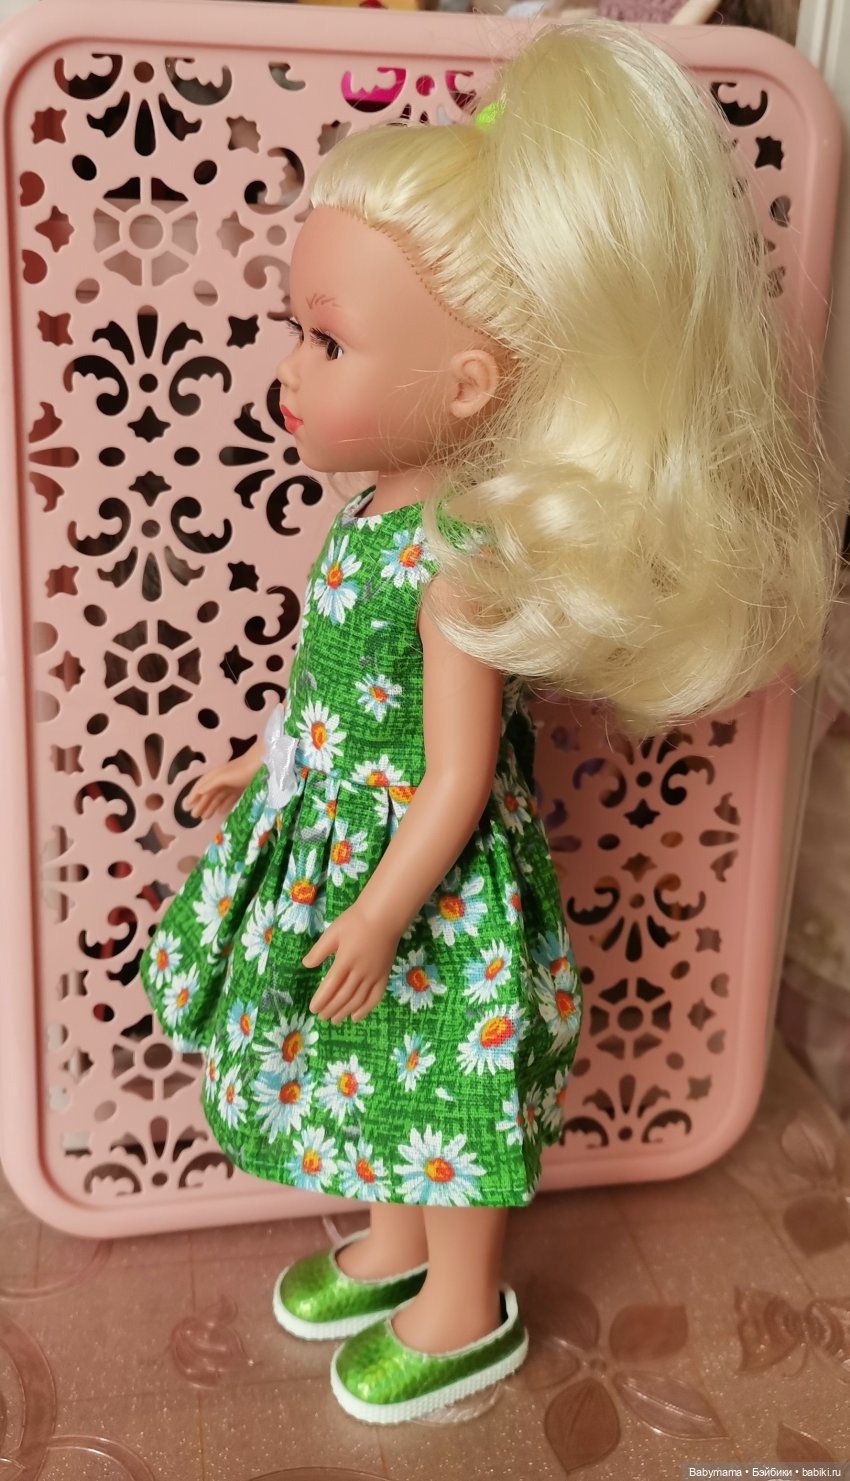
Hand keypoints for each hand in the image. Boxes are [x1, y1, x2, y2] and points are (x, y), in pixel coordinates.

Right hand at [184, 752, 258, 820]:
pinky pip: (229, 798)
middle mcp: (222, 780)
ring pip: (218, 797)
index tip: (186, 805)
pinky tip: (221, 811)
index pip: (201, 786)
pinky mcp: (241, 788)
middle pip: (209, 794)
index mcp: (216, 776)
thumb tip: (198, 791)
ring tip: (205, 817)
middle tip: (194, 816)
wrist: (262, 763)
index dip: (194, 795)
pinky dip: (224, 805)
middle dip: (201, 804)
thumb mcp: (224, 776)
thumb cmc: (242, 769)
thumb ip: (211, 784)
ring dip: (211, 806)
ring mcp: (232, 784)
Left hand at [302, 904, 399, 1024]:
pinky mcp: (383, 976)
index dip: (321, 1000)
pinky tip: (356, 1017)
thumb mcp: (333, 932)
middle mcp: (359, 972)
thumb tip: (305, 965)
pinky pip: (375, 997)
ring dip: (344, 1012)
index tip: (312, 1009)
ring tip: (334, 1020)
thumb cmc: (356, 921)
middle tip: (321, 1016)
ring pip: (357, 1000)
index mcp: (344, 961)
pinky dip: (365, 1010)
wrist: (384, 916)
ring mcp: (373, 975)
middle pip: (343, 997)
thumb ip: (319, 951)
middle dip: (330, 1009)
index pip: (330, 987)